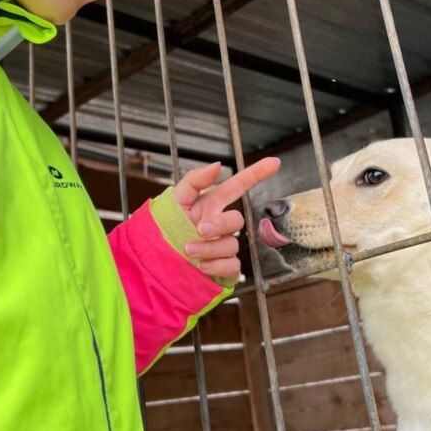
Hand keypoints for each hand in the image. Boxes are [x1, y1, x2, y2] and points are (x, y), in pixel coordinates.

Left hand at [172, 157, 280, 280]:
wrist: (155, 260)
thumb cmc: (165, 228)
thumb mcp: (175, 200)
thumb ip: (195, 180)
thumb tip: (217, 165)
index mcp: (212, 204)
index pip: (239, 186)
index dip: (257, 173)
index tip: (275, 162)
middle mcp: (221, 225)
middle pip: (236, 220)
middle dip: (219, 225)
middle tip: (200, 230)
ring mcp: (224, 246)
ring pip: (232, 244)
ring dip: (209, 248)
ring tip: (188, 250)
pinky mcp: (225, 267)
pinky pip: (232, 265)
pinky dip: (216, 265)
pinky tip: (201, 266)